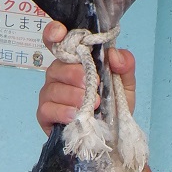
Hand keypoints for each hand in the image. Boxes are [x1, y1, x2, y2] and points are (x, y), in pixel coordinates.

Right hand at [36, 20, 136, 134]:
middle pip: (56, 66)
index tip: (60, 33)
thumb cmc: (113, 106)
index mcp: (74, 62)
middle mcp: (58, 75)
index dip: (54, 33)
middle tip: (92, 85)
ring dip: (73, 96)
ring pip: (52, 88)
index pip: (56, 41)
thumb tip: (114, 54)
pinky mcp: (45, 115)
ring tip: (91, 105)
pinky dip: (62, 111)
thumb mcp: (126, 84)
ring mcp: (50, 94)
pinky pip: (47, 108)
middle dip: (75, 74)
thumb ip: (125, 65)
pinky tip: (75, 116)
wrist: (112, 138)